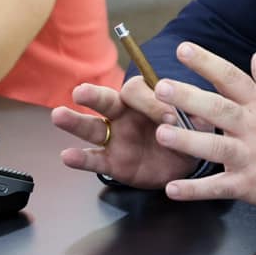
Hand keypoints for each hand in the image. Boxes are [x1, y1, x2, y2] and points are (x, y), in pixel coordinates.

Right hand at [52, 78, 196, 188]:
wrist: (189, 162)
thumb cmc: (189, 131)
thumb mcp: (195, 118)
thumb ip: (188, 112)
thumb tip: (179, 111)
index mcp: (144, 98)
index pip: (137, 91)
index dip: (150, 102)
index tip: (169, 117)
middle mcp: (124, 114)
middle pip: (106, 101)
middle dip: (94, 96)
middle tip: (81, 92)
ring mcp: (116, 139)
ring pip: (92, 128)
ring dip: (75, 122)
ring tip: (60, 115)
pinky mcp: (113, 163)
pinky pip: (95, 160)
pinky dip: (81, 159)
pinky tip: (67, 155)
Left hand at [150, 42, 255, 211]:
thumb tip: (254, 56)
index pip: (231, 78)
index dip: (206, 63)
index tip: (183, 50)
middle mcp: (253, 128)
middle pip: (218, 110)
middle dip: (188, 98)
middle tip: (160, 88)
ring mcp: (249, 157)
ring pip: (214, 148)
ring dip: (187, 141)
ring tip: (161, 134)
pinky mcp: (247, 185)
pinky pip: (217, 188)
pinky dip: (194, 190)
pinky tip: (172, 188)